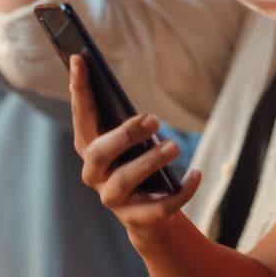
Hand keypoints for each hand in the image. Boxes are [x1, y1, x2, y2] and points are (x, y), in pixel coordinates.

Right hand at [70, 56, 199, 232]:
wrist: (149, 217)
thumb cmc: (139, 165)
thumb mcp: (134, 142)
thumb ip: (129, 122)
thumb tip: (139, 104)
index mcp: (90, 147)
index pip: (81, 115)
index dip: (78, 88)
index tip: (79, 58)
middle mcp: (94, 173)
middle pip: (100, 152)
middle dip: (125, 134)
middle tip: (154, 119)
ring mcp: (112, 198)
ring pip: (125, 180)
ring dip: (151, 161)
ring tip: (174, 146)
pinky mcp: (136, 218)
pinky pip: (159, 207)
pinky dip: (181, 191)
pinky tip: (197, 174)